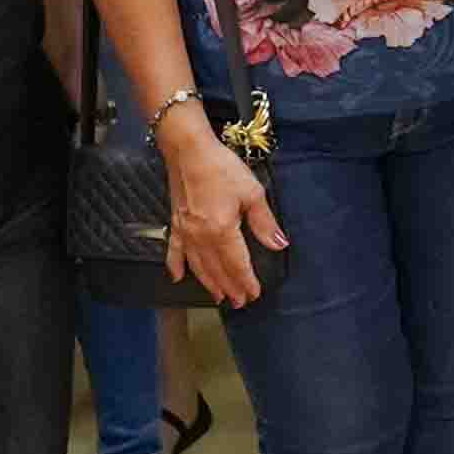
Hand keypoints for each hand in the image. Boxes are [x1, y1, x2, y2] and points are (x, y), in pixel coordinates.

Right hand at [159, 110, 286, 308]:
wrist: (189, 151)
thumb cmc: (222, 168)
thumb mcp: (252, 192)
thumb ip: (264, 222)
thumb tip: (279, 244)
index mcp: (222, 230)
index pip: (237, 264)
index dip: (246, 281)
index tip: (254, 294)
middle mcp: (201, 237)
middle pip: (217, 269)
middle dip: (230, 287)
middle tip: (239, 302)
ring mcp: (185, 232)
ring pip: (198, 266)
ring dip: (209, 283)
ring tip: (218, 296)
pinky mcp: (174, 224)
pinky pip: (174, 252)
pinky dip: (176, 266)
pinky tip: (178, 277)